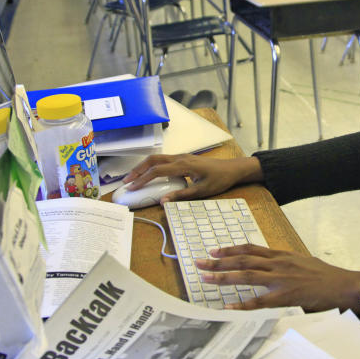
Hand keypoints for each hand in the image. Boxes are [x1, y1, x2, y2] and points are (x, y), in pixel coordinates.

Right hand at [123, 154, 262, 202]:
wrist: (233, 169)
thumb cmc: (220, 180)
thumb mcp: (202, 191)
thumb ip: (181, 195)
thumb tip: (163, 201)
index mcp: (183, 165)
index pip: (157, 170)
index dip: (142, 179)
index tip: (131, 187)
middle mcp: (180, 158)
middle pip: (153, 160)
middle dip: (138, 170)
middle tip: (126, 181)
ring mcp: (182, 157)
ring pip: (157, 158)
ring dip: (144, 166)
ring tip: (133, 178)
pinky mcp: (184, 159)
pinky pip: (164, 160)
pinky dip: (152, 166)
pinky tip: (149, 174)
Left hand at [195, 245, 359, 313]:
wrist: (342, 284)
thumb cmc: (324, 275)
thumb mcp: (301, 261)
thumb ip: (284, 262)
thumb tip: (270, 264)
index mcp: (281, 254)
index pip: (250, 248)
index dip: (231, 249)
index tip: (215, 251)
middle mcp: (278, 263)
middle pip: (243, 259)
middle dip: (219, 261)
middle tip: (200, 263)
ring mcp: (281, 279)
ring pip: (247, 275)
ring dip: (224, 277)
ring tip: (207, 279)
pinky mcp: (285, 296)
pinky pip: (260, 301)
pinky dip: (244, 304)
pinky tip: (230, 306)